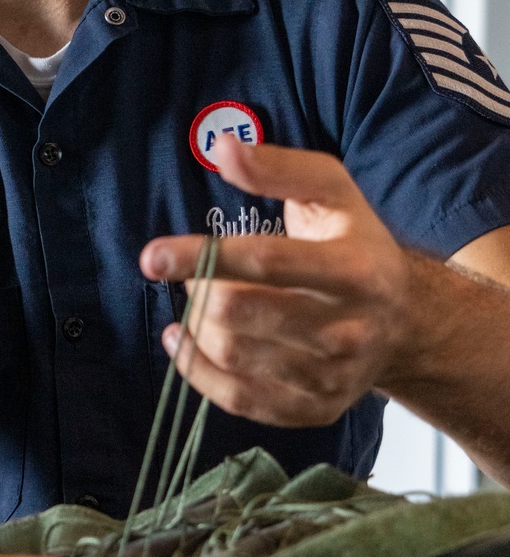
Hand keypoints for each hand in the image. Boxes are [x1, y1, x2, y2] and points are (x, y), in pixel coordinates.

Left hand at [139, 136, 420, 427]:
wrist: (405, 320)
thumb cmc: (355, 243)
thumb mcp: (331, 190)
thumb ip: (277, 168)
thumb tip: (222, 147)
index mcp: (354, 271)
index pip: (264, 262)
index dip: (202, 257)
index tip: (152, 255)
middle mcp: (348, 330)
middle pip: (240, 316)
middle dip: (198, 292)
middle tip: (194, 277)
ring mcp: (333, 376)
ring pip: (233, 356)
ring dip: (195, 328)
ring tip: (194, 304)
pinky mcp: (317, 410)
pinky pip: (239, 401)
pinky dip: (198, 371)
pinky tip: (185, 342)